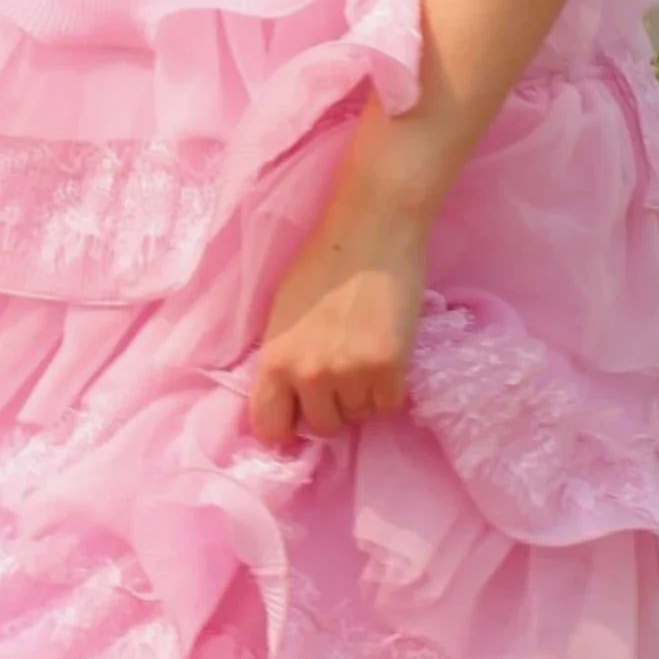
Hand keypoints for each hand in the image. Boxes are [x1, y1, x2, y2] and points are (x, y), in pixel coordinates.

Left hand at [246, 144, 432, 446]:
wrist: (371, 231)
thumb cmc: (322, 265)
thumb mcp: (281, 316)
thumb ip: (282, 361)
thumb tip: (288, 402)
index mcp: (274, 360)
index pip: (270, 428)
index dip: (285, 426)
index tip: (299, 415)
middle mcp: (308, 375)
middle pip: (322, 427)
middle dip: (331, 407)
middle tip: (342, 372)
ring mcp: (350, 375)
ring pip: (358, 416)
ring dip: (362, 395)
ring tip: (365, 354)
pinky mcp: (389, 369)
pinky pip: (388, 405)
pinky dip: (389, 389)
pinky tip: (386, 357)